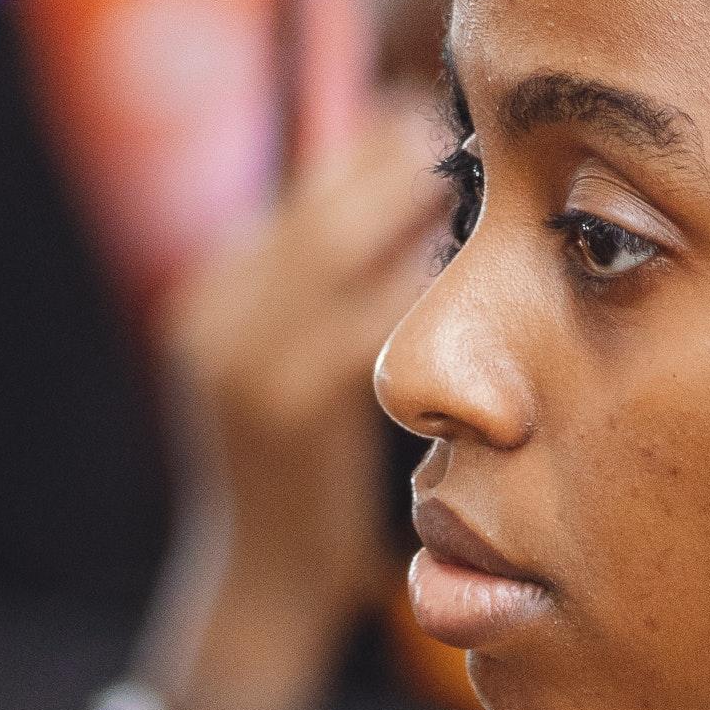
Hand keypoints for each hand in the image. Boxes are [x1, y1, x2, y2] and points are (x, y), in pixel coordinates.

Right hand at [134, 95, 448, 709]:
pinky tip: (479, 271)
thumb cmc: (307, 466)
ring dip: (423, 211)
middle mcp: (216, 314)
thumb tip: (410, 174)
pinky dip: (423, 280)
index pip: (304, 179)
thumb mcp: (290, 361)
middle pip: (324, 196)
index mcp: (214, 290)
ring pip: (344, 243)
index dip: (380, 140)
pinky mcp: (293, 407)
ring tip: (496, 190)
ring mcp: (244, 361)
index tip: (450, 120)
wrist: (264, 589)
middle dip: (407, 161)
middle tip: (489, 142)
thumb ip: (326, 283)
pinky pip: (370, 312)